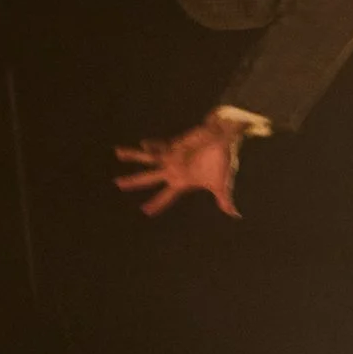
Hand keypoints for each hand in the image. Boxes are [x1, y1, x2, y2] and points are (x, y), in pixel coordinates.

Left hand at [114, 112, 246, 217]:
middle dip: (134, 181)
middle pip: (149, 178)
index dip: (156, 204)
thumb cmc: (222, 160)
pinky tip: (143, 144)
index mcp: (182, 181)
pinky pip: (161, 145)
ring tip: (118, 153)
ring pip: (148, 158)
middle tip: (117, 184)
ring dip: (134, 156)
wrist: (224, 138)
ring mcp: (172, 156)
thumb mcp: (222, 183)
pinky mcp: (175, 143)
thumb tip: (235, 215)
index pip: (166, 196)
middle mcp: (173, 169)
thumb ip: (224, 199)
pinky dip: (152, 146)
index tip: (145, 211)